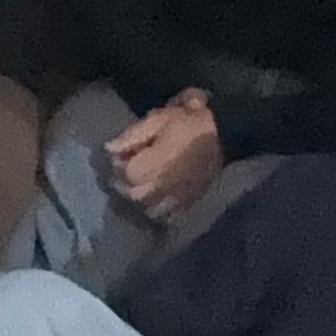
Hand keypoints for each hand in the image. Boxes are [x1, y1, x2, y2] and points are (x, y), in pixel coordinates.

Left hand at [103, 93, 222, 219]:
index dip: (117, 164)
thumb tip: (109, 149)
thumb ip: (132, 136)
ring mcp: (174, 200)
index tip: (119, 154)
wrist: (227, 134)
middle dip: (125, 183)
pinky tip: (161, 198)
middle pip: (131, 195)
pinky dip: (160, 210)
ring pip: (147, 209)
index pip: (122, 175)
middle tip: (128, 170)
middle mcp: (157, 189)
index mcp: (147, 167)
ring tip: (143, 184)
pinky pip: (168, 215)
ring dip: (141, 198)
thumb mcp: (157, 119)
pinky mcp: (189, 204)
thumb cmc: (189, 122)